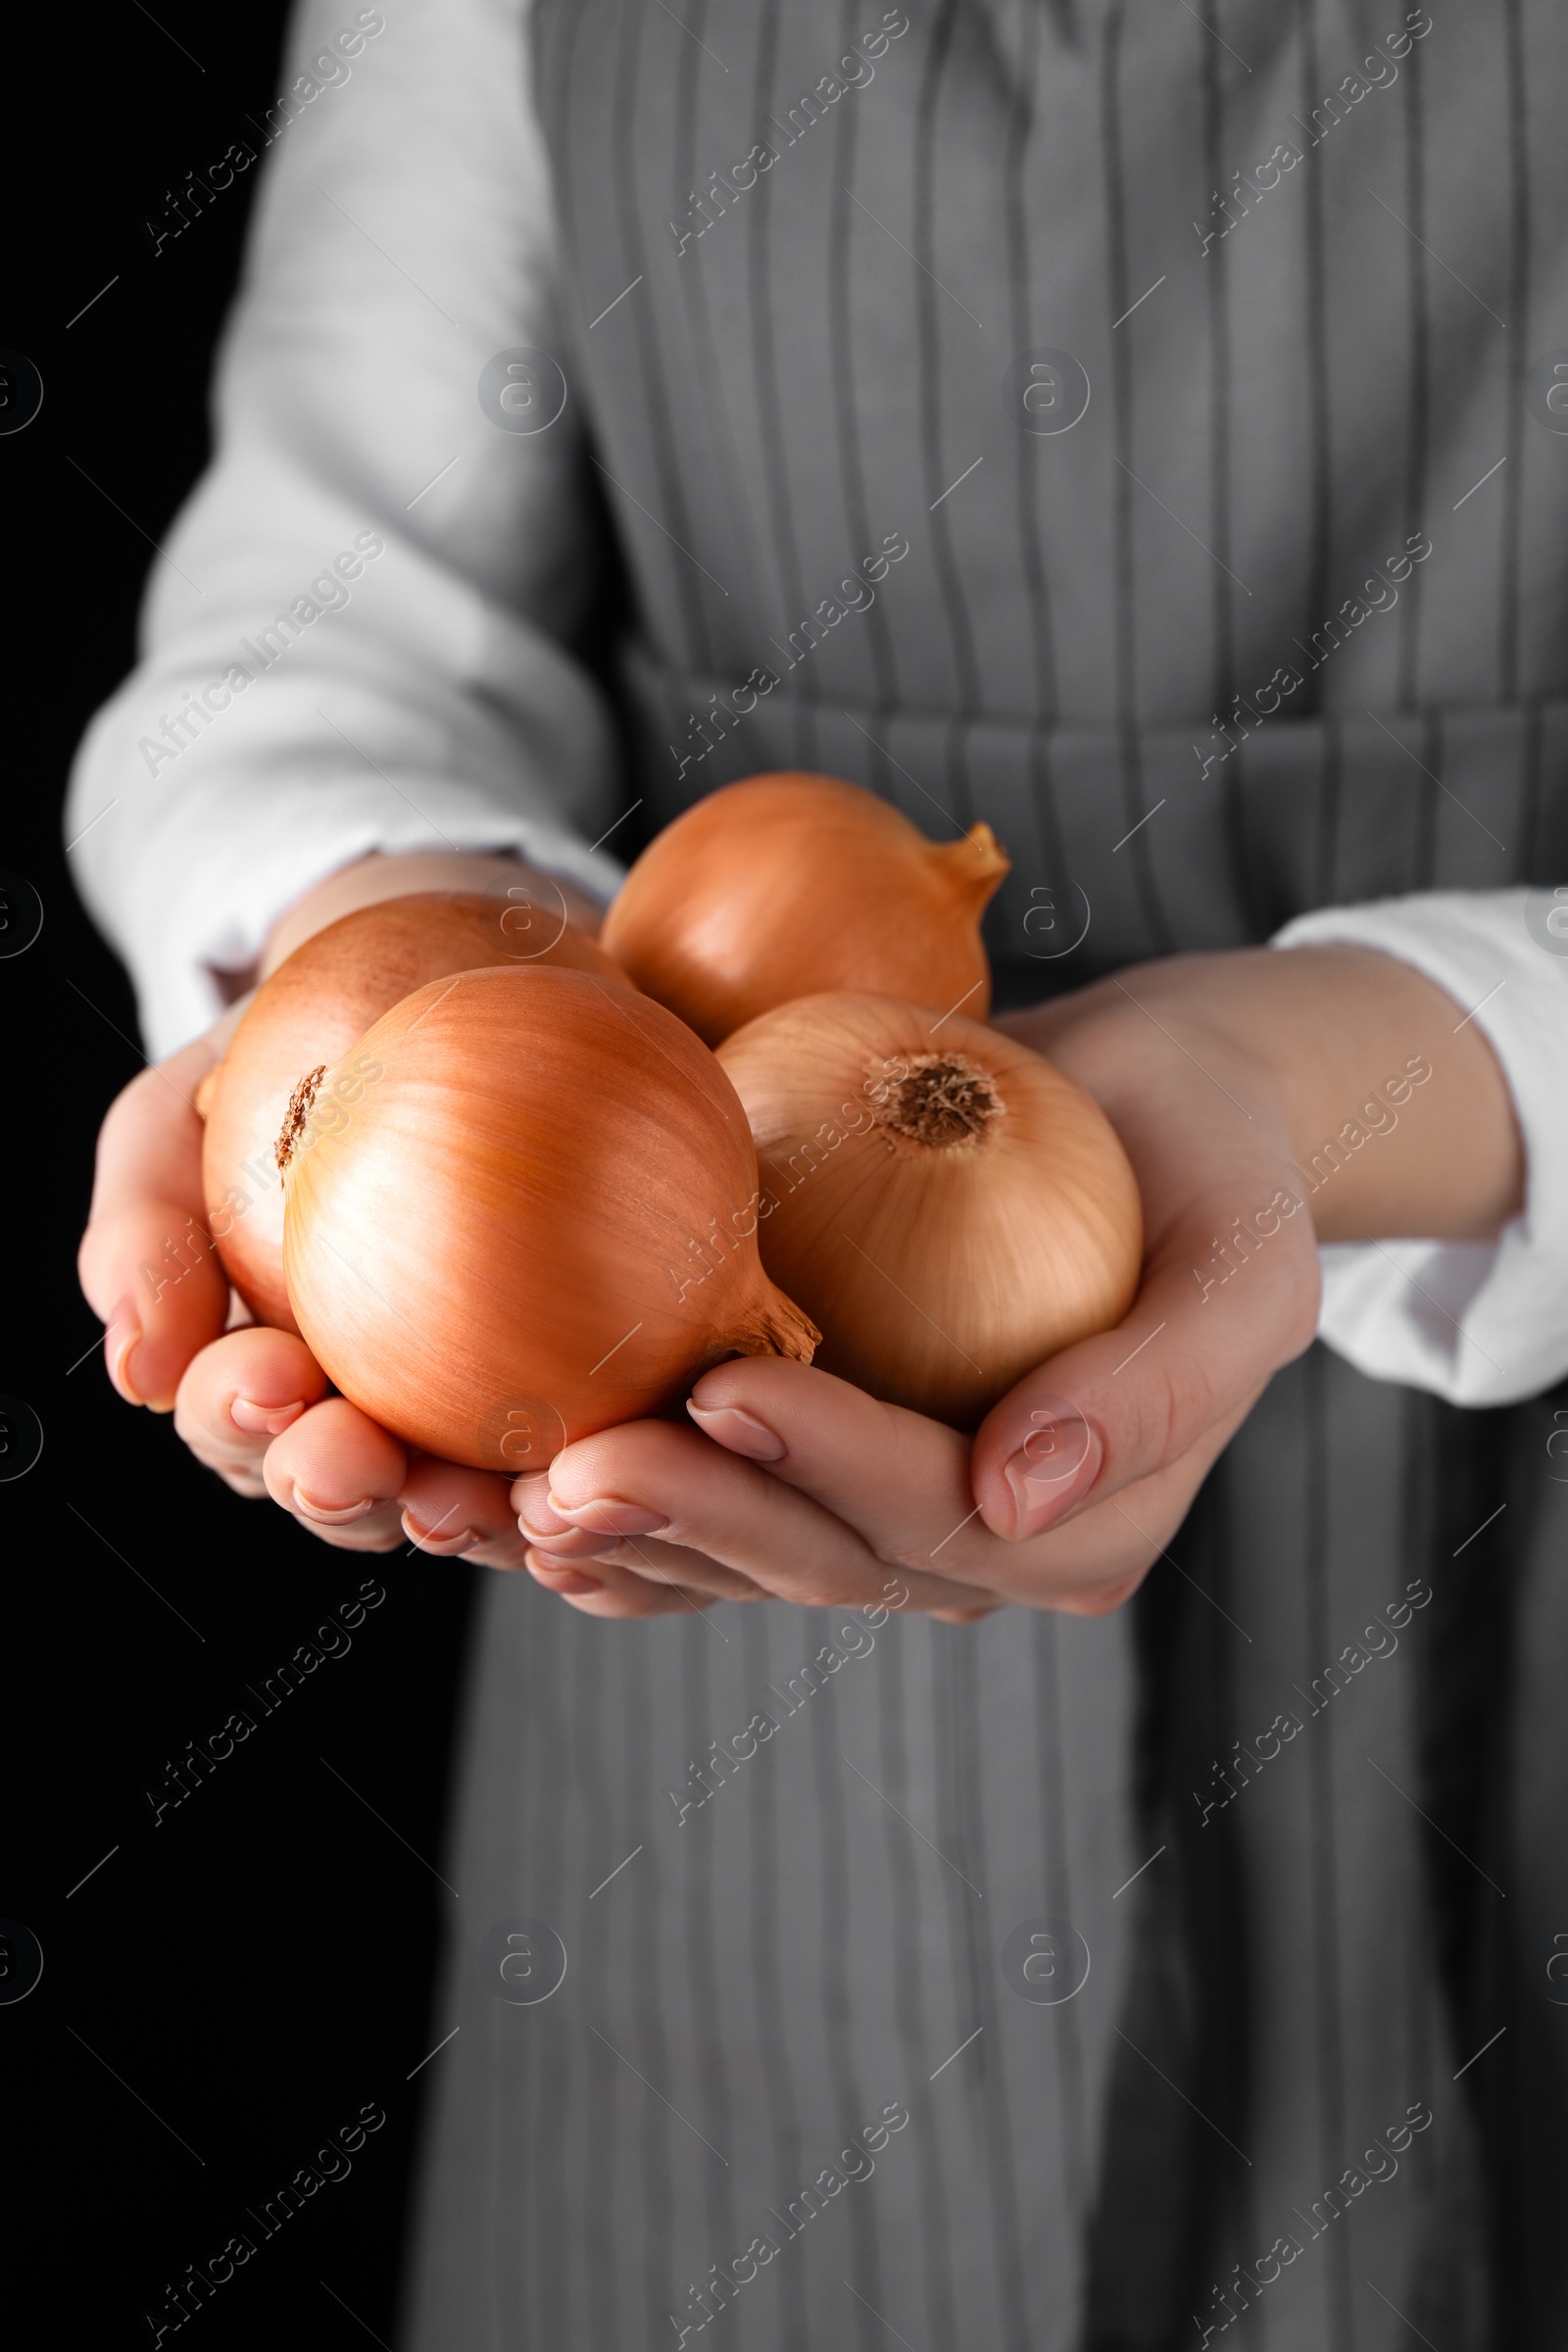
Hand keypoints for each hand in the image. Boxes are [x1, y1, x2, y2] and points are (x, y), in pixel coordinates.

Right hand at [77, 851, 607, 1571]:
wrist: (451, 972)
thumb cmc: (290, 1055)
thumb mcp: (180, 1120)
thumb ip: (145, 1233)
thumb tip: (138, 1372)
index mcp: (265, 1381)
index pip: (242, 1426)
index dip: (241, 1424)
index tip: (266, 1374)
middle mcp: (372, 1418)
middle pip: (354, 1491)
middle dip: (344, 1493)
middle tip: (355, 1457)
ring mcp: (484, 1420)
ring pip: (478, 1501)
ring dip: (473, 1515)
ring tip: (486, 1495)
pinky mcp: (601, 1391)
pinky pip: (606, 1442)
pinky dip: (607, 1460)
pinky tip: (619, 1446)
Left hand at [520, 945, 1521, 1619]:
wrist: (1160, 1105)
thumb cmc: (1219, 1165)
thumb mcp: (1248, 1257)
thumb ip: (1165, 1385)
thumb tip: (1020, 1498)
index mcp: (1083, 1527)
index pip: (940, 1513)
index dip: (831, 1467)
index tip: (727, 1385)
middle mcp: (977, 1545)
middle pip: (818, 1555)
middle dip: (691, 1521)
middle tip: (565, 1472)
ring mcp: (886, 1509)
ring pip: (742, 1553)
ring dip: (624, 1534)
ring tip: (502, 1495)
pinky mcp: (817, 1457)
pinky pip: (711, 1505)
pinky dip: (618, 1514)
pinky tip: (511, 1498)